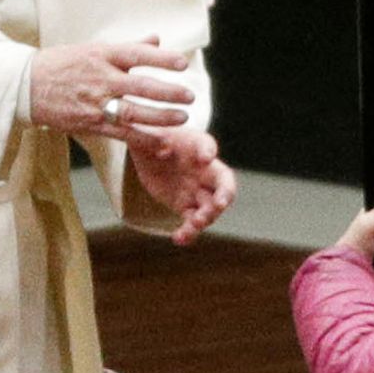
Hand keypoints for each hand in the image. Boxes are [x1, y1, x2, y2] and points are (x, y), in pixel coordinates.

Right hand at [31, 35, 194, 141]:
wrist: (26, 86)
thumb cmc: (62, 64)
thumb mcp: (93, 49)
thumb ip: (128, 47)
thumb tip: (157, 38)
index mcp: (101, 55)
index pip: (136, 54)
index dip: (161, 59)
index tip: (182, 63)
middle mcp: (100, 78)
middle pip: (139, 86)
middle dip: (167, 92)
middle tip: (189, 95)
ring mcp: (95, 103)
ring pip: (133, 111)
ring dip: (160, 117)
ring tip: (182, 118)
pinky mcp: (90, 123)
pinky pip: (121, 133)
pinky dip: (143, 139)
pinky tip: (162, 142)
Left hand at [129, 129, 237, 245]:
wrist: (149, 151)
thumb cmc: (153, 136)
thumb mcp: (149, 133)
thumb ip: (153, 138)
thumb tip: (162, 149)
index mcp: (197, 145)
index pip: (208, 145)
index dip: (208, 151)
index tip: (204, 157)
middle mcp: (204, 169)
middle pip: (224, 183)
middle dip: (225, 194)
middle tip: (219, 204)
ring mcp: (197, 190)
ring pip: (209, 208)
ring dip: (206, 218)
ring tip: (195, 224)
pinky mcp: (185, 206)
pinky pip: (191, 222)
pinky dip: (188, 233)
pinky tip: (179, 239)